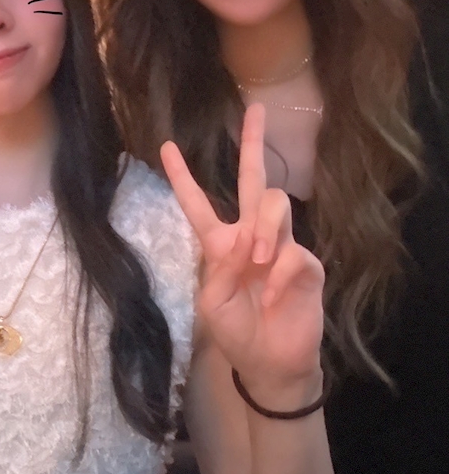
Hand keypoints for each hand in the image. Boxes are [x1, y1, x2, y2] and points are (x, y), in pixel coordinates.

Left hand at [160, 104, 324, 403]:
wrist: (270, 363)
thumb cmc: (236, 332)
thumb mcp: (212, 305)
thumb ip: (220, 270)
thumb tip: (246, 240)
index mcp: (221, 244)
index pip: (198, 204)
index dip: (182, 177)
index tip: (166, 146)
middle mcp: (252, 237)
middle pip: (253, 179)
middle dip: (254, 144)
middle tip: (256, 110)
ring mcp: (282, 247)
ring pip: (275, 204)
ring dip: (266, 227)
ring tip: (259, 257)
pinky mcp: (307, 266)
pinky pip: (294, 254)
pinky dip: (280, 274)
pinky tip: (273, 297)